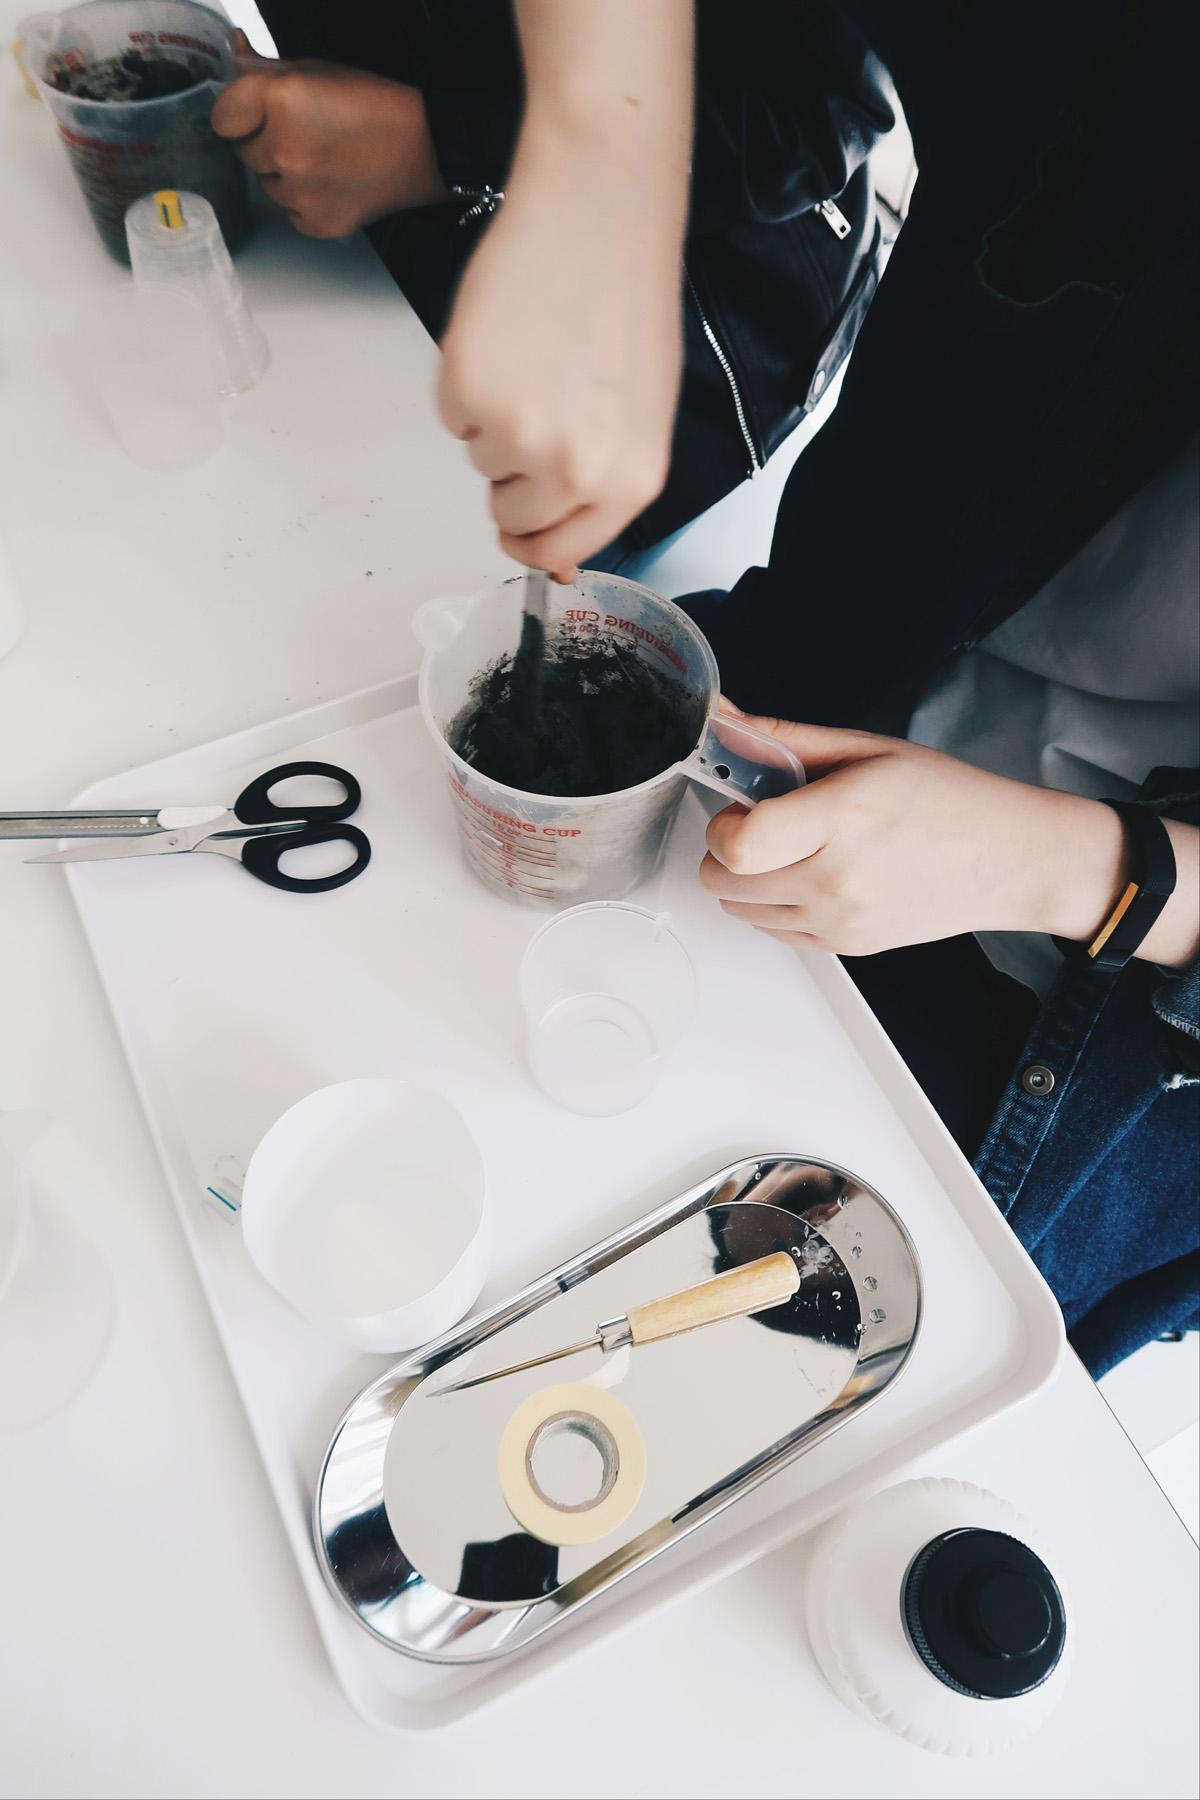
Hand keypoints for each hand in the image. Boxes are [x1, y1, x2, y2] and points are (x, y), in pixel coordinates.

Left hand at [211, 38, 447, 237]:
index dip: (239, 113)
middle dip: (264, 142)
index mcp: (282, 101)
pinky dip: (304, 201)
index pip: (222, 117)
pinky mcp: (315, 222)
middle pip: (244, 153)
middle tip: (305, 133)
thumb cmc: (375, 106)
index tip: (255, 113)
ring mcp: (300, 192)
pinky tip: (332, 183)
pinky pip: (289, 212)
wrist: (423, 149)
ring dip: (284, 173)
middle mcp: (285, 149)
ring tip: (323, 159)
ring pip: (267, 185)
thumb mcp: (316, 71)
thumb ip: (266, 67)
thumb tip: (233, 50)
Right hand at [436, 0, 692, 578]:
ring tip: (531, 358)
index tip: (525, 520)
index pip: (561, 553)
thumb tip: (555, 548)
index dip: (536, 535)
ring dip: (492, 421)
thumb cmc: (624, 296)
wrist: (597, 212)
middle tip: (537, 409)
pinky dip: (464, 383)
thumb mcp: (640, 413)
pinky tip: (504, 338)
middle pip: (512, 520)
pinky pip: (450, 418)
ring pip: (480, 464)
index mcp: (629, 481)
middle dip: (512, 477)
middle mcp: (577, 471)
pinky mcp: (467, 393)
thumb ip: (604, 482)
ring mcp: (518, 436)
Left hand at [699, 714, 1198, 960]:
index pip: (736, 845)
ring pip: (740, 911)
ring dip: (746, 879)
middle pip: (724, 881)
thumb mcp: (865, 749)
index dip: (722, 823)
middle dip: (726, 848)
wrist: (1010, 860)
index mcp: (843, 818)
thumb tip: (721, 722)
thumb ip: (782, 738)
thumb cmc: (948, 799)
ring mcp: (841, 921)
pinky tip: (810, 874)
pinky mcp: (846, 947)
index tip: (742, 806)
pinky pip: (773, 931)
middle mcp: (838, 879)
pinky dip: (773, 904)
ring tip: (793, 848)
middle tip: (765, 823)